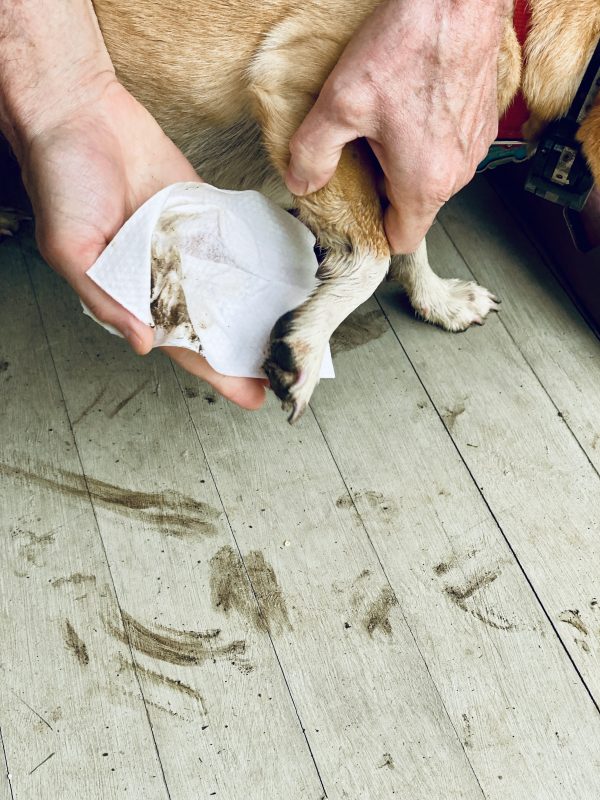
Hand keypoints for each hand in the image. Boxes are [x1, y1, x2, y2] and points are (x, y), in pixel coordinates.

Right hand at [19, 77, 266, 409]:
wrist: (78, 112)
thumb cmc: (60, 180)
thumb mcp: (70, 250)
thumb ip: (105, 299)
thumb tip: (141, 344)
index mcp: (132, 293)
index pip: (182, 344)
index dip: (217, 371)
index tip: (253, 396)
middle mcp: (163, 274)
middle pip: (215, 322)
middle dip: (247, 350)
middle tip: (287, 371)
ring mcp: (185, 244)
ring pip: (229, 286)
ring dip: (257, 311)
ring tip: (293, 334)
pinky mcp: (201, 210)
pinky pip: (233, 241)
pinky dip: (257, 260)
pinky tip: (283, 279)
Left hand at [286, 0, 508, 253]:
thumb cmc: (411, 47)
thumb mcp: (341, 104)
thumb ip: (313, 153)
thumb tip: (301, 182)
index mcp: (424, 184)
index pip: (401, 239)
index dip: (375, 232)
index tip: (357, 213)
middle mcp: (456, 173)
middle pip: (413, 207)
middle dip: (383, 190)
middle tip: (358, 156)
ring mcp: (472, 148)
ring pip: (430, 177)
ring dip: (404, 163)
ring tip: (381, 125)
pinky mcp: (480, 123)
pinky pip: (447, 149)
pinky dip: (426, 139)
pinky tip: (407, 107)